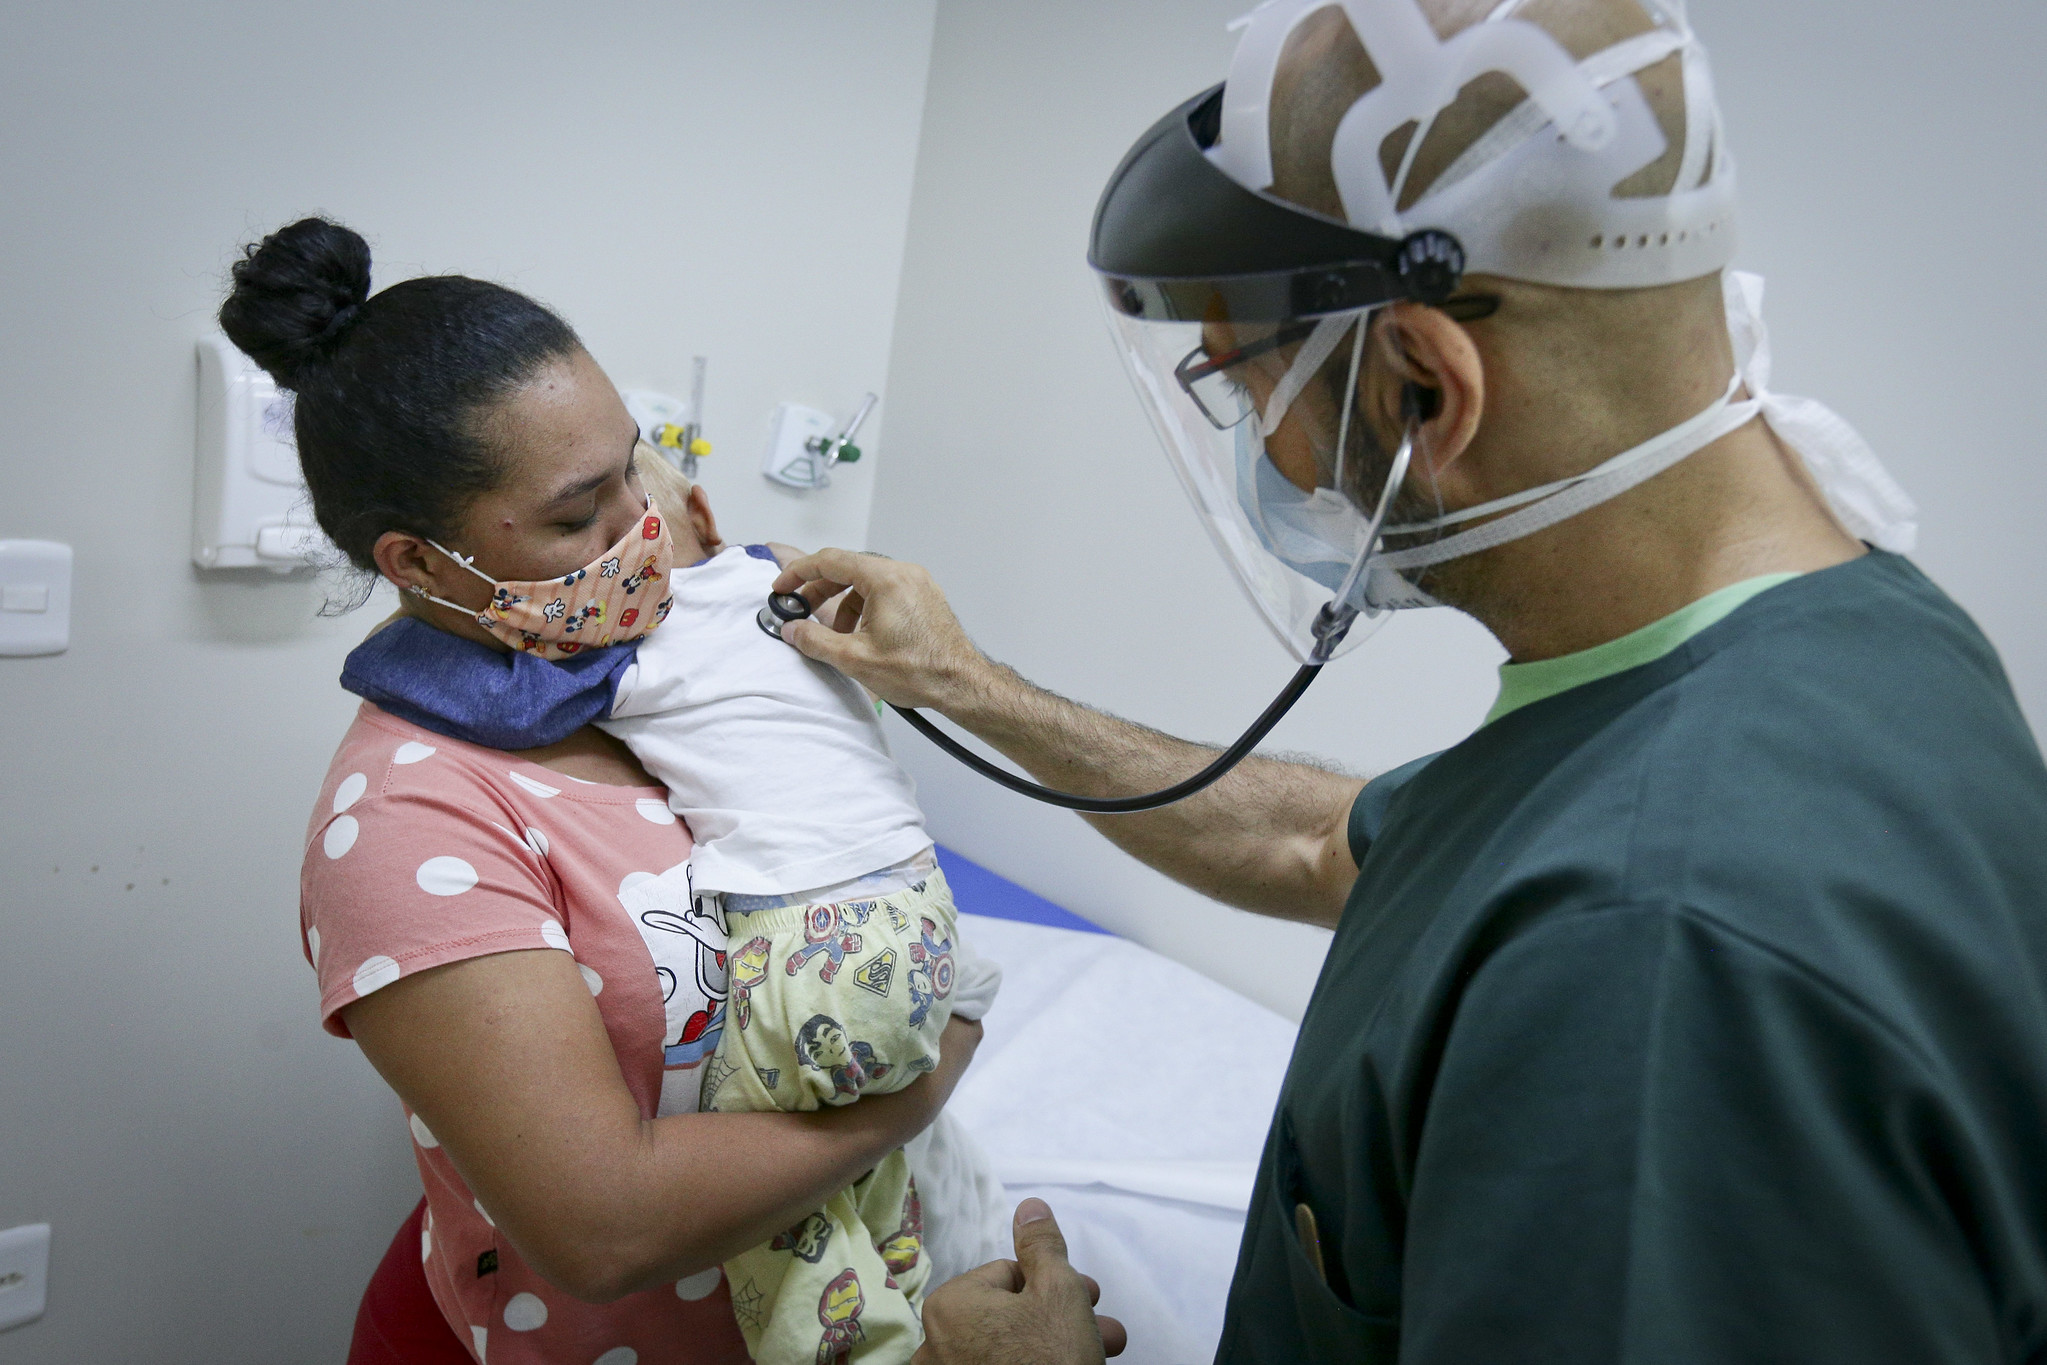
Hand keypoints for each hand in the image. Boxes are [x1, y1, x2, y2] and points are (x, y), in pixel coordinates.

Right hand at [771, 549, 988, 710]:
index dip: (799, 573)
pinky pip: (884, 591)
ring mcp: (916, 583)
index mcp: (886, 579)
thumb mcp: (855, 659)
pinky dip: (864, 605)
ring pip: (866, 581)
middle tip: (798, 609)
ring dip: (842, 601)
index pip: (831, 561)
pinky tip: (859, 633)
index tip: (782, 587)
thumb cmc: (920, 671)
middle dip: (819, 589)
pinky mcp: (923, 596)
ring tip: (833, 633)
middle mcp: (903, 573)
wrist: (961, 684)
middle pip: (848, 568)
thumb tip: (792, 630)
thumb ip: (815, 640)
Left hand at [912, 1199, 1127, 1363]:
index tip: (1091, 1296)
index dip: (1055, 1283)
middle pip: (1011, 1315)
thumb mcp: (1058, 1290)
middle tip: (1102, 1327)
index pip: (1009, 1276)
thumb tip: (1029, 1206)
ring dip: (1056, 1344)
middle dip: (1063, 1317)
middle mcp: (936, 1345)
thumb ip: (1043, 1245)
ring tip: (1101, 1351)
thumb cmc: (1052, 1358)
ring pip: (1009, 1350)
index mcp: (950, 1304)